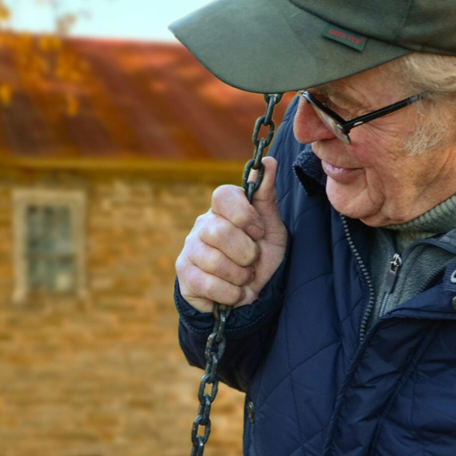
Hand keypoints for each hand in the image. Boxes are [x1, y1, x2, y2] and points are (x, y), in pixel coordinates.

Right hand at [176, 156, 286, 312]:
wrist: (248, 294)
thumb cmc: (259, 257)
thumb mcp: (272, 229)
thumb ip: (267, 197)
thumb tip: (268, 161)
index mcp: (224, 209)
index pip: (223, 195)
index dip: (244, 216)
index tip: (259, 233)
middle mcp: (202, 224)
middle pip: (220, 232)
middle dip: (246, 254)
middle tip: (252, 262)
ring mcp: (190, 248)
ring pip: (214, 261)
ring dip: (240, 277)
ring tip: (244, 278)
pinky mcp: (184, 274)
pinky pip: (208, 284)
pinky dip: (230, 294)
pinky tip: (235, 293)